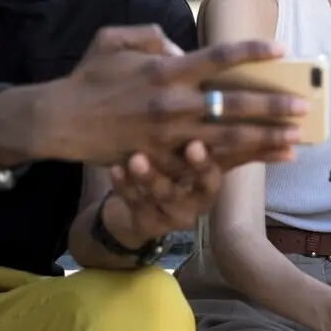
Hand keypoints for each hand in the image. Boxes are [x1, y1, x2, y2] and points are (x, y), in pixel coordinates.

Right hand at [51, 25, 307, 167]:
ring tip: (294, 140)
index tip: (281, 49)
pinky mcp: (161, 159)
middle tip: (302, 107)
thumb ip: (151, 35)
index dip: (253, 51)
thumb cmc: (88, 77)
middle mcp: (172, 102)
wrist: (58, 120)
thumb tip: (181, 47)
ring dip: (265, 139)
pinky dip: (235, 162)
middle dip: (273, 106)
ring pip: (227, 139)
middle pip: (234, 104)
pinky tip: (261, 161)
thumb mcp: (113, 40)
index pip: (219, 56)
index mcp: (166, 69)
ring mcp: (168, 135)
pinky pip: (205, 162)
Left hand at [101, 140, 221, 245]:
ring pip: (164, 196)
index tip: (196, 143)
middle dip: (189, 168)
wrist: (138, 210)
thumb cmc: (166, 172)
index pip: (215, 173)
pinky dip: (125, 186)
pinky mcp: (148, 225)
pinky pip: (136, 204)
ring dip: (151, 176)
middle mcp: (197, 204)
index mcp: (209, 185)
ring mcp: (173, 217)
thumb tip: (196, 105)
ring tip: (136, 158)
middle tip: (184, 147)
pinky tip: (116, 168)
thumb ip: (190, 139)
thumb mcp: (180, 159)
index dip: (206, 162)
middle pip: (197, 189)